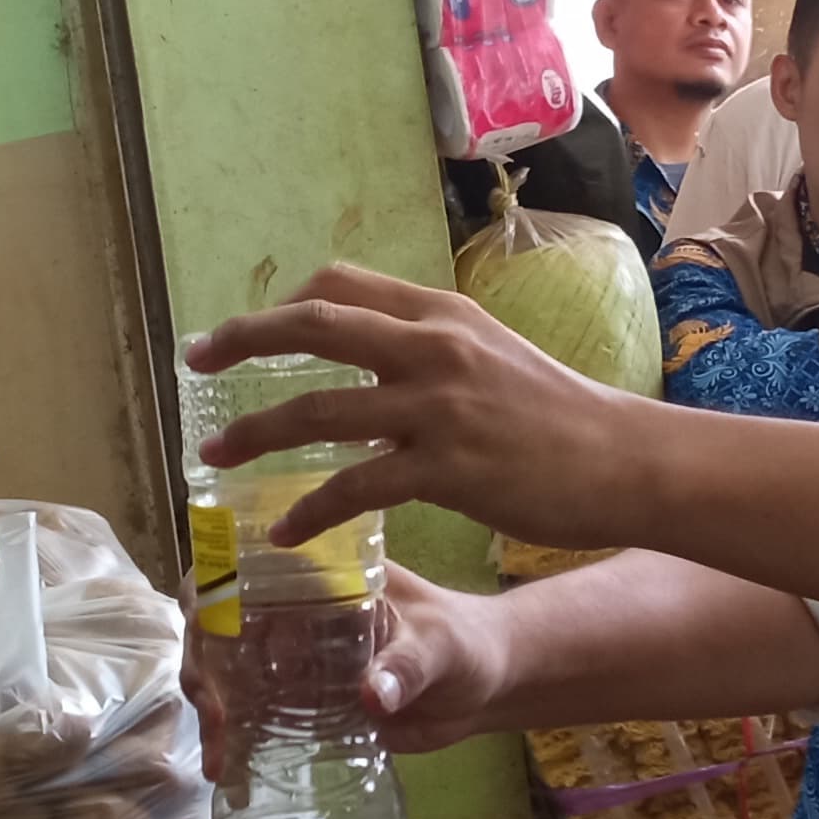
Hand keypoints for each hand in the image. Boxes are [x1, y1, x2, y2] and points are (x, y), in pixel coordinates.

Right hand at [183, 570, 497, 781]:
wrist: (486, 687)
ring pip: (227, 671)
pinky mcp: (302, 701)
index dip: (207, 590)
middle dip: (204, 666)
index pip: (244, 564)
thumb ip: (409, 665)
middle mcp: (294, 611)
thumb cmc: (466, 643)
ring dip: (212, 709)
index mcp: (320, 575)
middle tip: (216, 715)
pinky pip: (254, 712)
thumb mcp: (442, 645)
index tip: (203, 632)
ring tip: (219, 757)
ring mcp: (293, 658)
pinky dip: (233, 737)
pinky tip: (227, 770)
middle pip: (220, 624)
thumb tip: (373, 696)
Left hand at [187, 266, 663, 553]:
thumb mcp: (491, 357)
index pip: (340, 285)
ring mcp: (438, 407)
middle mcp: (433, 347)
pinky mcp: (447, 469)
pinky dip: (310, 512)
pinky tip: (285, 533)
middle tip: (195, 363)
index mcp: (440, 314)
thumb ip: (429, 353)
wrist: (623, 461)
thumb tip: (371, 366)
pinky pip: (355, 489)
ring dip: (255, 434)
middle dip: (242, 341)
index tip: (245, 331)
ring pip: (318, 410)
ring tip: (215, 459)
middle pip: (312, 325)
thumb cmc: (558, 416)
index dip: (281, 304)